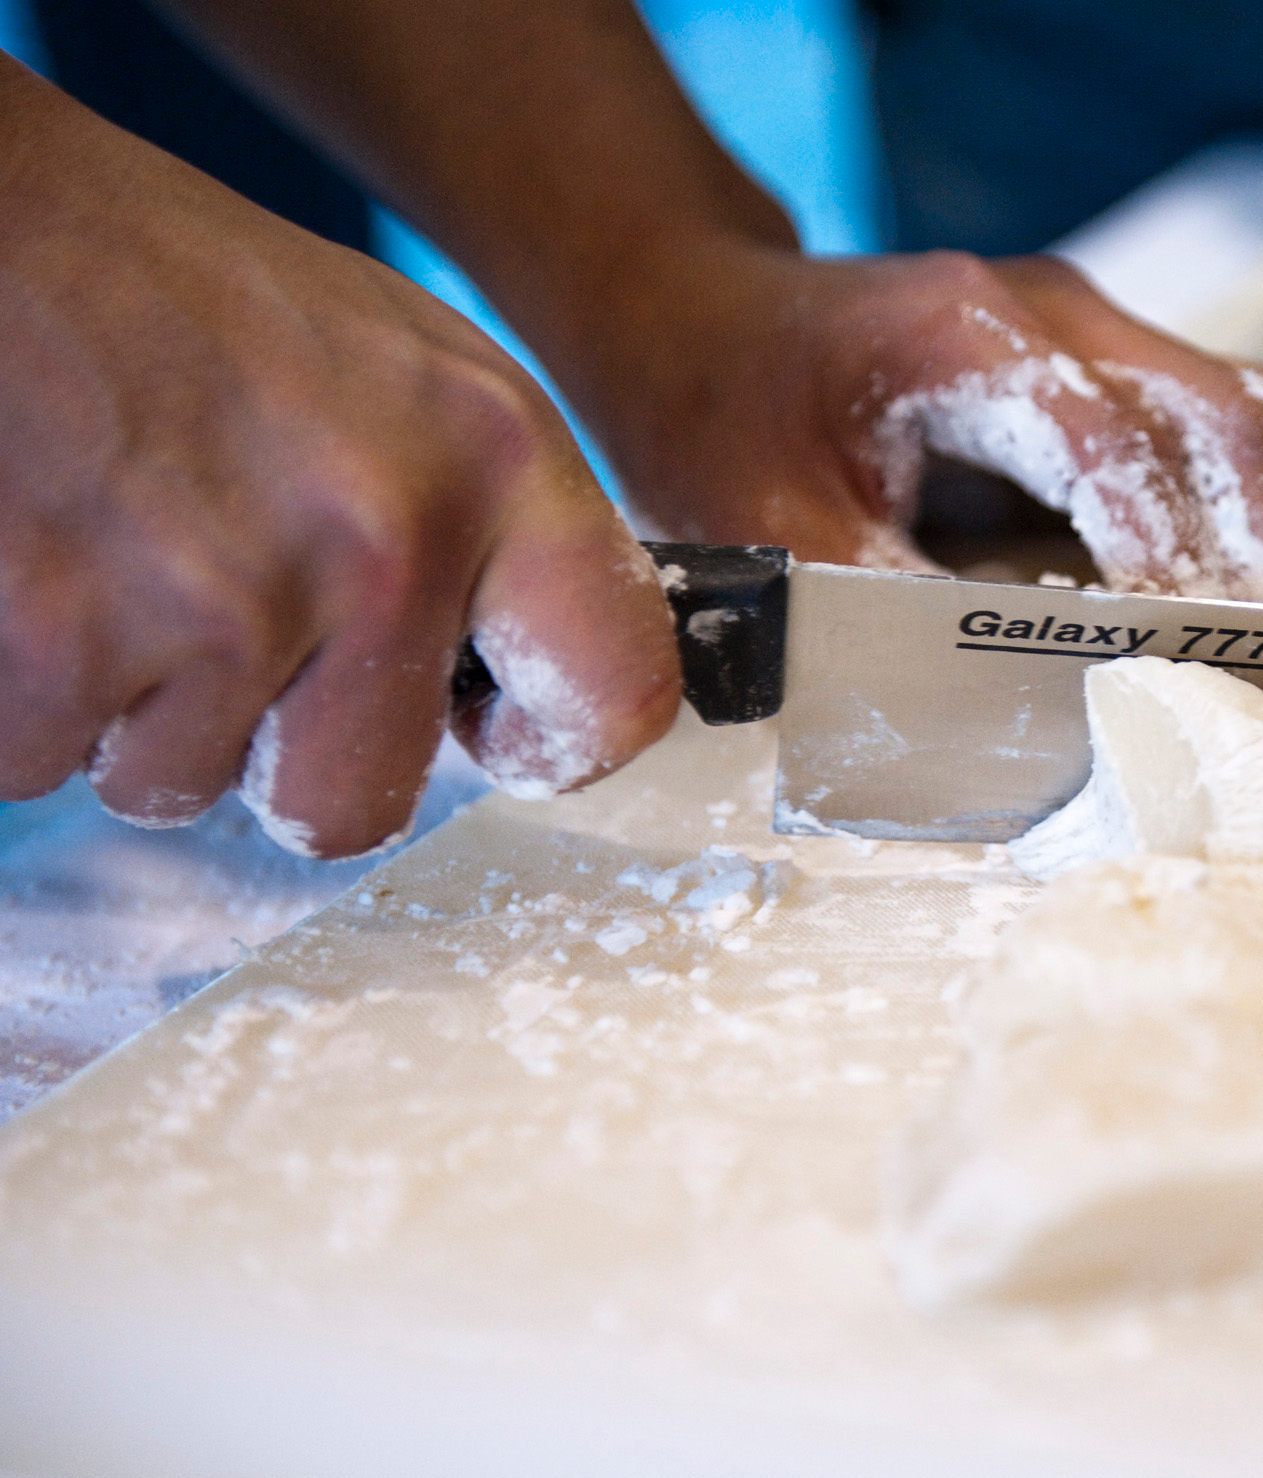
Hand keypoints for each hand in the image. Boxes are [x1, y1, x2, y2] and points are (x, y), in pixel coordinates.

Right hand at [0, 64, 679, 855]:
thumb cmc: (192, 300)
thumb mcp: (408, 374)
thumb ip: (493, 530)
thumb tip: (533, 688)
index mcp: (497, 457)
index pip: (618, 692)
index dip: (548, 743)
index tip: (489, 729)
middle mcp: (384, 538)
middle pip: (357, 807)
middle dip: (273, 753)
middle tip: (219, 622)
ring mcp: (219, 601)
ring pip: (180, 788)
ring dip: (133, 709)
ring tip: (117, 552)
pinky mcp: (58, 644)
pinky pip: (44, 761)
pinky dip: (26, 694)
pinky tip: (39, 564)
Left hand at [560, 241, 1262, 604]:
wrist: (704, 321)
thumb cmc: (726, 423)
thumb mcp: (774, 529)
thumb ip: (882, 608)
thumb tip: (1008, 707)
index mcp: (967, 336)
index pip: (1110, 440)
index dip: (1163, 551)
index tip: (1193, 648)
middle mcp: (1055, 310)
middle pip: (1219, 414)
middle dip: (1259, 550)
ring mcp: (1100, 324)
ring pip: (1259, 404)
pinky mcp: (1124, 356)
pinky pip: (1255, 406)